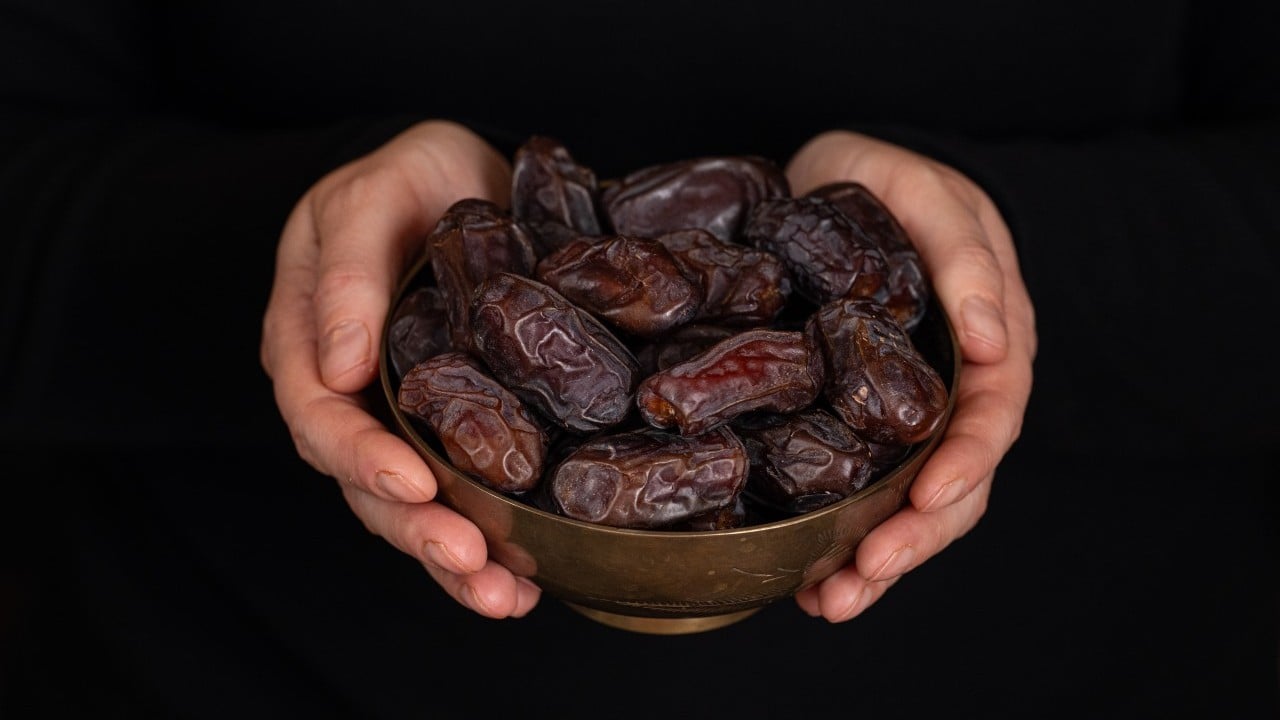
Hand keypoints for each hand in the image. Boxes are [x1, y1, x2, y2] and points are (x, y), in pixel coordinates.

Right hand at [260, 120, 540, 617]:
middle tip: (474, 567)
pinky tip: (527, 580)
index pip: (320, 419)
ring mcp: (400, 417)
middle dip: (418, 531)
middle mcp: (350, 396)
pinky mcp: (454, 426)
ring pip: (411, 505)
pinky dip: (491, 539)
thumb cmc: (404, 178)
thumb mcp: (369, 199)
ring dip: (454, 559)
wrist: (455, 177)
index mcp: (309, 344)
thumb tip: (338, 365)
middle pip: (366, 483)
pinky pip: (461, 491)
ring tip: (505, 598)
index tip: (414, 485)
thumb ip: (348, 275)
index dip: (362, 459)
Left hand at [785, 130, 1036, 621]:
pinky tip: (803, 581)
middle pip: (950, 488)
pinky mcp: (854, 424)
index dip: (963, 470)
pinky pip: (857, 491)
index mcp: (990, 350)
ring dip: (872, 561)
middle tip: (856, 584)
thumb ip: (968, 259)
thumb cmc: (900, 185)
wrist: (849, 180)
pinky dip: (836, 540)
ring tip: (827, 603)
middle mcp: (952, 397)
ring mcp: (904, 418)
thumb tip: (996, 337)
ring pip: (905, 506)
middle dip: (909, 542)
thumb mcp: (935, 200)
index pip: (990, 424)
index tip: (924, 502)